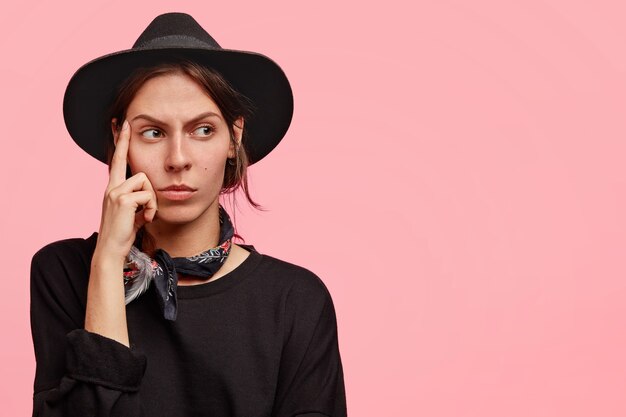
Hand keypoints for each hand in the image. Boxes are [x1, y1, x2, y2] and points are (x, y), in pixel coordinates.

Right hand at [95, 119, 157, 261]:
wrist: (111, 250)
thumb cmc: (124, 233)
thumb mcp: (133, 213)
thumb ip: (138, 200)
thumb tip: (150, 195)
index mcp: (113, 189)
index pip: (117, 161)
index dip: (120, 142)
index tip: (121, 123)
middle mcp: (111, 187)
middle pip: (130, 163)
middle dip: (132, 156)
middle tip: (131, 147)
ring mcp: (115, 192)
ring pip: (145, 181)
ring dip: (152, 201)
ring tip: (145, 216)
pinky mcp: (123, 199)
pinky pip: (148, 196)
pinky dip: (151, 209)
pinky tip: (144, 220)